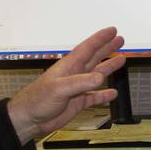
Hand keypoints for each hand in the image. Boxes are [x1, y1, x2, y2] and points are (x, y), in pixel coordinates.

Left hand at [6, 27, 126, 143]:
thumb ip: (80, 82)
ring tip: (121, 59)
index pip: (88, 48)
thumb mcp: (59, 88)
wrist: (29, 118)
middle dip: (107, 48)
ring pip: (97, 75)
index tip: (112, 31)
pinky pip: (94, 97)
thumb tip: (100, 77)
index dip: (100, 39)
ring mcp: (77, 88)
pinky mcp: (78, 102)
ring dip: (109, 67)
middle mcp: (75, 74)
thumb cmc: (37, 99)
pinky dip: (104, 95)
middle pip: (95, 57)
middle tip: (120, 40)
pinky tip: (112, 93)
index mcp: (69, 66)